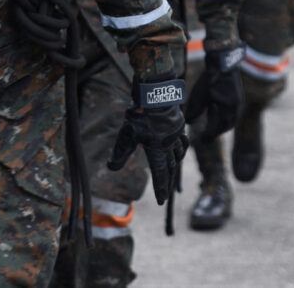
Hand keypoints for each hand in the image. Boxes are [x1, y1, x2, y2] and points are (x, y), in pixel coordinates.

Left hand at [108, 78, 187, 204]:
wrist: (156, 92)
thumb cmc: (140, 114)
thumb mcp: (127, 135)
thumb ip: (120, 153)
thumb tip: (111, 167)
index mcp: (159, 150)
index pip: (160, 174)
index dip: (160, 189)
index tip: (161, 201)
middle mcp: (170, 144)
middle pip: (171, 168)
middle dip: (168, 182)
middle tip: (166, 194)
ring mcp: (176, 134)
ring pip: (179, 155)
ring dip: (176, 166)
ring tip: (173, 172)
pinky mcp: (178, 124)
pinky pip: (182, 141)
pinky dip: (182, 148)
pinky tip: (180, 148)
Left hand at [184, 44, 244, 141]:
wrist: (224, 61)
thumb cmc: (211, 78)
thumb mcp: (200, 94)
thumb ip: (195, 110)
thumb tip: (189, 122)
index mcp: (226, 109)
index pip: (217, 128)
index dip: (209, 136)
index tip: (202, 141)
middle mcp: (235, 108)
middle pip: (226, 126)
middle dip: (216, 132)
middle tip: (207, 136)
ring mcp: (238, 102)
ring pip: (231, 119)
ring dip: (222, 124)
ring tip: (212, 126)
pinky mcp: (238, 97)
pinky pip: (233, 112)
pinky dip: (225, 116)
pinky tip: (218, 113)